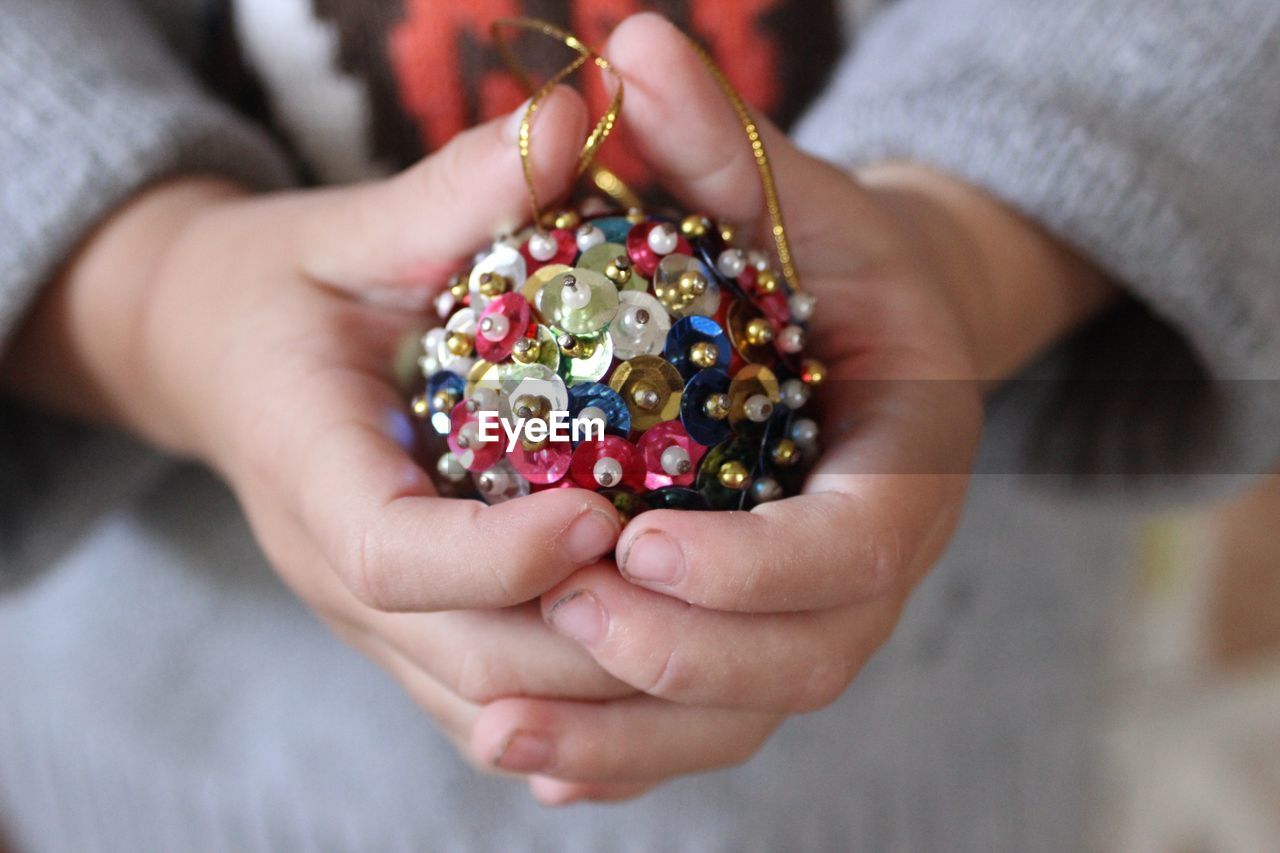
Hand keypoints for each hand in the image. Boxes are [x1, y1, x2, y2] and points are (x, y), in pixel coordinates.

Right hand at [0, 89, 640, 765]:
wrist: (219, 356)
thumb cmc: (292, 286)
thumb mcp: (356, 229)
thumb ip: (452, 194)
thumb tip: (566, 120)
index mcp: (309, 470)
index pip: (394, 556)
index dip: (501, 557)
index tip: (604, 516)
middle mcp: (333, 570)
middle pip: (467, 661)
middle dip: (589, 648)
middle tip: (698, 582)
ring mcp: (370, 620)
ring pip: (490, 705)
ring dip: (605, 694)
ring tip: (709, 629)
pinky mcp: (407, 633)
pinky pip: (493, 703)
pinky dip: (579, 708)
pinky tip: (664, 674)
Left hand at [462, 14, 1115, 804]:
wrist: (849, 332)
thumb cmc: (814, 258)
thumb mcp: (780, 193)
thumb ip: (717, 140)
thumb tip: (633, 44)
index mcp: (905, 465)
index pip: (859, 548)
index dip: (761, 567)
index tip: (640, 542)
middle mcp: (872, 564)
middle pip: (806, 659)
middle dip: (689, 658)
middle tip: (570, 615)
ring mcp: (814, 616)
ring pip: (743, 716)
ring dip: (633, 736)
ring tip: (510, 723)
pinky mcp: (752, 643)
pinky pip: (695, 725)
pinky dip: (619, 756)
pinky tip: (528, 756)